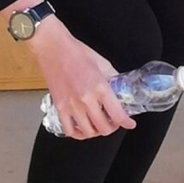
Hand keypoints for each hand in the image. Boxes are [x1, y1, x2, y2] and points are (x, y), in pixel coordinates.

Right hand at [29, 21, 134, 139]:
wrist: (53, 48)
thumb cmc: (77, 52)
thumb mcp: (103, 63)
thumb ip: (113, 78)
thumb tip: (121, 89)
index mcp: (100, 88)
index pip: (118, 115)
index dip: (127, 123)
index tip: (130, 123)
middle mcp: (86, 100)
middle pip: (104, 128)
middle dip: (112, 128)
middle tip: (114, 122)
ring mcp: (71, 106)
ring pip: (88, 132)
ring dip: (97, 132)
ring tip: (99, 125)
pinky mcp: (59, 107)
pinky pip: (69, 130)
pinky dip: (78, 134)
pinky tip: (82, 128)